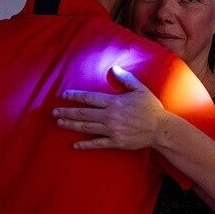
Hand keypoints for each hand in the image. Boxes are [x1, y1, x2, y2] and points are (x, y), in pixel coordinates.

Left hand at [53, 66, 167, 149]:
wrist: (160, 128)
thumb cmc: (151, 108)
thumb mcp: (140, 89)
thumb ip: (125, 79)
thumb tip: (114, 68)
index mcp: (114, 102)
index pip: (90, 98)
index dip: (75, 96)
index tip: (64, 95)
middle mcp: (110, 116)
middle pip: (84, 113)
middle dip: (67, 111)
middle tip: (54, 111)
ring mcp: (111, 130)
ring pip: (86, 127)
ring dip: (71, 124)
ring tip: (59, 122)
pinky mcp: (115, 142)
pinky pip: (97, 144)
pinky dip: (85, 145)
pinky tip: (75, 145)